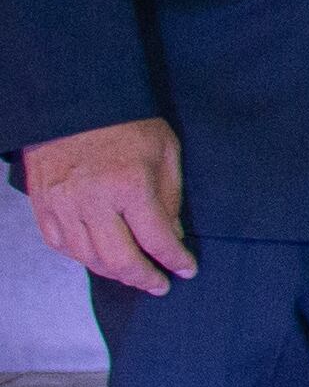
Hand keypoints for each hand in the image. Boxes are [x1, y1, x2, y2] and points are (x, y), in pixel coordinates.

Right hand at [22, 116, 193, 293]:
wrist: (73, 102)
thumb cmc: (127, 124)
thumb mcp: (165, 152)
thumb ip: (170, 198)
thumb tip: (172, 238)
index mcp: (130, 185)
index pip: (157, 239)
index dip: (175, 260)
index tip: (187, 270)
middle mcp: (93, 200)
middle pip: (120, 259)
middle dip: (144, 278)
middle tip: (160, 284)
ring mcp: (62, 204)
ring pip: (88, 257)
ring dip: (114, 272)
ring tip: (134, 273)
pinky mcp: (42, 204)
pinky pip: (61, 244)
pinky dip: (82, 257)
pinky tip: (99, 258)